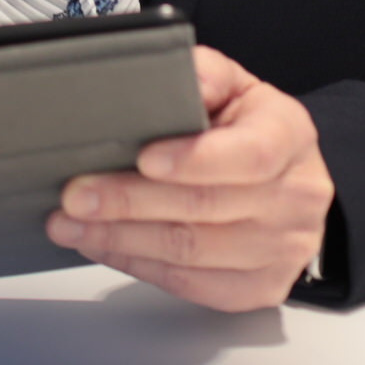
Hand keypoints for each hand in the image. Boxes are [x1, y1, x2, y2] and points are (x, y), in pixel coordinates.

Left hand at [46, 44, 331, 311]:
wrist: (287, 181)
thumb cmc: (248, 129)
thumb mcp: (233, 86)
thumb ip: (203, 75)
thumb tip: (180, 78)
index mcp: (289, 137)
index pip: (250, 155)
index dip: (194, 160)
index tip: (143, 158)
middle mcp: (293, 198)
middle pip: (205, 208)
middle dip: (129, 202)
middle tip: (75, 195)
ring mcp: (280, 250)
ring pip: (189, 252)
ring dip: (120, 238)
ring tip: (70, 223)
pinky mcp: (258, 288)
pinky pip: (188, 285)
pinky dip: (136, 263)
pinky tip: (102, 245)